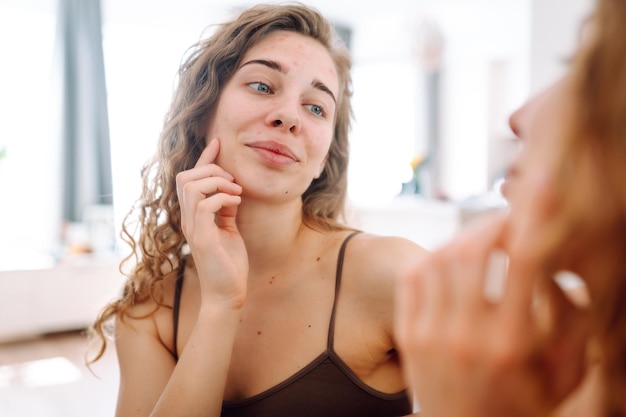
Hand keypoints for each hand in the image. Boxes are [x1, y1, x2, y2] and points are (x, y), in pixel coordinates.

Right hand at [176, 138, 247, 307]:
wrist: (227, 294)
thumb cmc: (229, 264)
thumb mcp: (229, 229)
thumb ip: (226, 209)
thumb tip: (231, 189)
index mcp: (194, 217)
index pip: (191, 179)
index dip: (204, 158)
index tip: (218, 142)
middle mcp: (188, 220)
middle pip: (185, 177)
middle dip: (210, 169)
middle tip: (233, 181)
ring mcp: (193, 229)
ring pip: (192, 187)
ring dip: (217, 182)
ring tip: (236, 191)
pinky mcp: (202, 239)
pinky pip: (204, 206)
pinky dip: (222, 198)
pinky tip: (236, 204)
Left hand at [394, 213, 588, 416]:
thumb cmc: (523, 404)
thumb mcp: (565, 372)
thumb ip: (573, 321)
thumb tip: (559, 269)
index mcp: (511, 344)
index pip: (520, 262)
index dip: (527, 229)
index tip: (531, 221)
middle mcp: (466, 336)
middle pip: (471, 251)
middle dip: (490, 225)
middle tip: (502, 221)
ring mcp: (430, 335)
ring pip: (438, 258)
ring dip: (461, 238)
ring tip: (478, 238)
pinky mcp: (409, 335)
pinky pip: (412, 277)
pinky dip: (431, 256)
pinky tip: (448, 256)